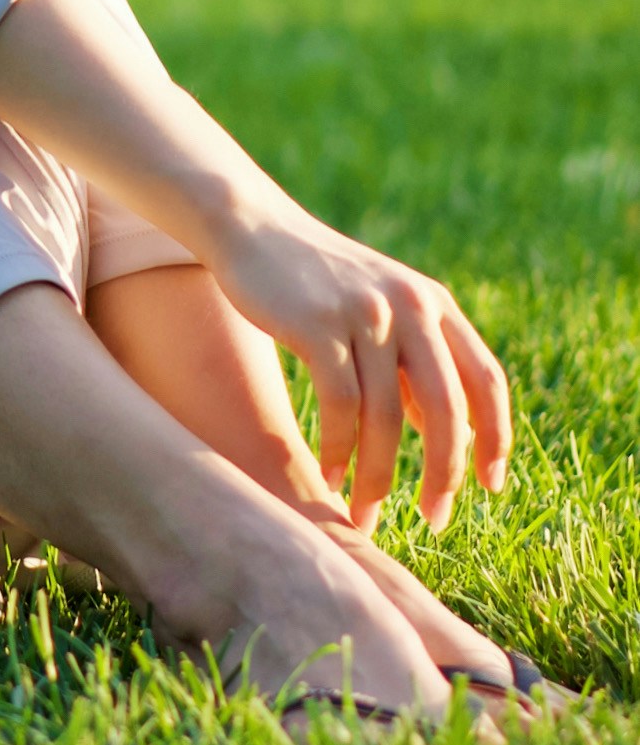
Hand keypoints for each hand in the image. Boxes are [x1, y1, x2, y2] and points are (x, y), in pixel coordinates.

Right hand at [204, 195, 511, 532]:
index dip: (495, 438)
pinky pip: (339, 404)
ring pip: (385, 415)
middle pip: (446, 407)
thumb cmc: (317, 281)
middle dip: (443, 473)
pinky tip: (329, 474)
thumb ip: (416, 365)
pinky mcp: (318, 323)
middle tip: (434, 519)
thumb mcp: (380, 312)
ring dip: (378, 476)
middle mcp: (410, 305)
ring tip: (364, 514)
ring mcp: (365, 312)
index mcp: (434, 304)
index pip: (486, 381)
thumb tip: (452, 438)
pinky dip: (337, 449)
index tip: (489, 487)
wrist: (250, 224)